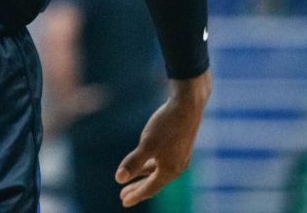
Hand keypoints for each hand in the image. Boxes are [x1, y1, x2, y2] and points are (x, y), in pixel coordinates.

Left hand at [116, 73, 210, 207]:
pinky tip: (146, 162)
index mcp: (170, 170)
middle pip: (154, 182)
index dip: (135, 195)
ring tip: (131, 180)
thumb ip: (133, 163)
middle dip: (138, 189)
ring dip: (143, 176)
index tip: (123, 202)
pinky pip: (162, 162)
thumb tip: (118, 179)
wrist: (187, 105)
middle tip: (122, 196)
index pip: (150, 189)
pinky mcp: (180, 147)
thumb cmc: (166, 125)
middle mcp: (177, 167)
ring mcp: (180, 157)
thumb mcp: (146, 144)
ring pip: (158, 172)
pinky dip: (151, 166)